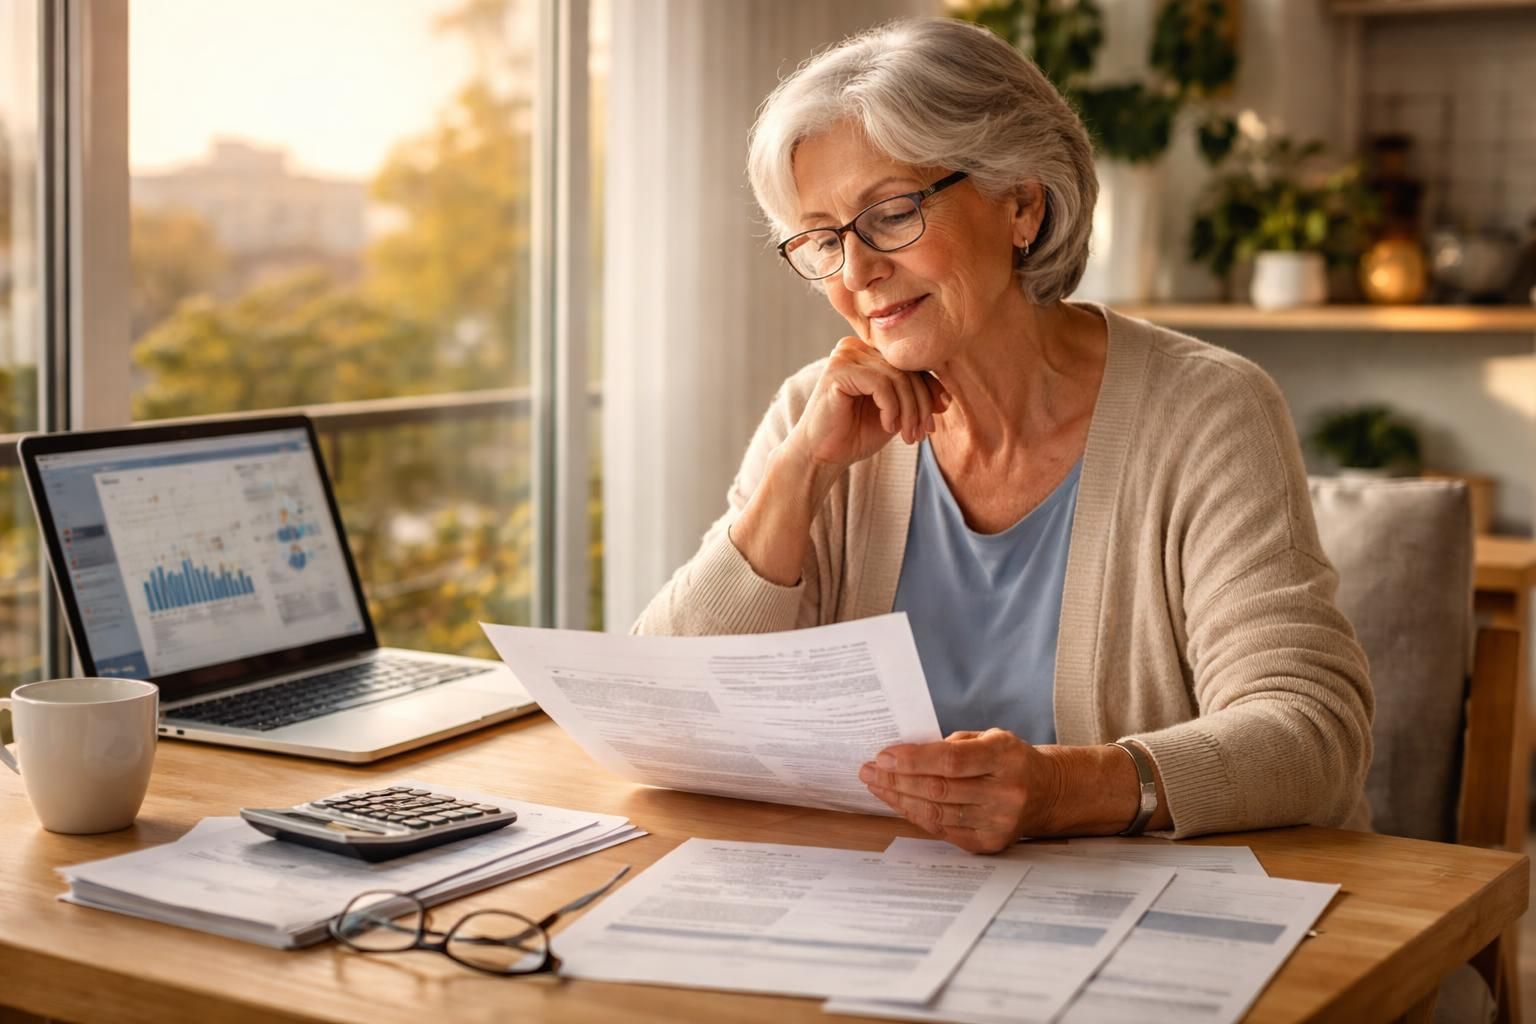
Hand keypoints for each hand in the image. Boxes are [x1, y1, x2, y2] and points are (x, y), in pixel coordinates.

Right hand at [786, 336, 949, 471]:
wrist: (822, 456)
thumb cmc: (854, 435)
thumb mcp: (894, 415)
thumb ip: (915, 400)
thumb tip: (947, 397)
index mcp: (867, 353)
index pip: (909, 365)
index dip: (928, 393)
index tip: (931, 424)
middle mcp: (855, 347)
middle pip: (906, 369)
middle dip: (920, 405)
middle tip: (921, 433)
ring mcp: (845, 356)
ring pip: (898, 378)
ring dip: (909, 411)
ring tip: (907, 435)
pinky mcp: (838, 370)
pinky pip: (882, 385)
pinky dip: (892, 409)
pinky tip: (888, 427)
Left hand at [858, 729, 1060, 853]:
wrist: (1047, 792)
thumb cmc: (1009, 760)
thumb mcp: (990, 737)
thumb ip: (952, 745)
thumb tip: (903, 756)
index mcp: (1006, 757)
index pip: (951, 760)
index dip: (913, 759)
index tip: (883, 755)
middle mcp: (1006, 792)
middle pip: (939, 789)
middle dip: (897, 779)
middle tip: (868, 771)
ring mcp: (999, 822)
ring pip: (937, 812)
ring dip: (900, 799)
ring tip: (876, 786)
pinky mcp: (990, 843)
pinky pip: (943, 830)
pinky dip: (916, 815)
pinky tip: (899, 802)